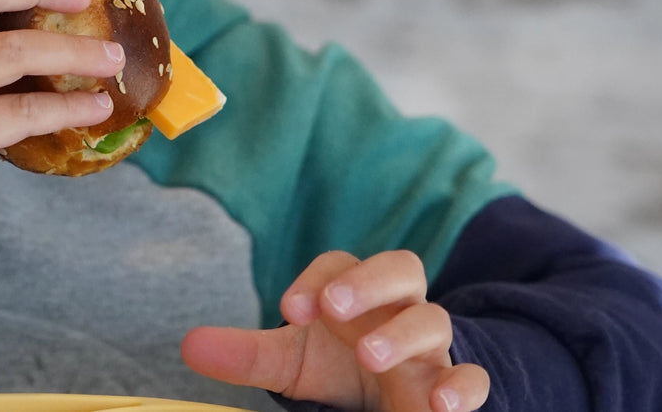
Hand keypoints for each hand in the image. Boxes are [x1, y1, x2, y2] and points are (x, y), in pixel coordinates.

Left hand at [181, 250, 488, 410]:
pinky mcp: (451, 384)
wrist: (390, 398)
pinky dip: (462, 386)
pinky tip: (438, 403)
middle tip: (331, 309)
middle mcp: (397, 307)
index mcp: (356, 290)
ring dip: (403, 334)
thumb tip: (187, 345)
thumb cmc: (338, 365)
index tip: (290, 308)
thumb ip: (245, 353)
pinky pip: (473, 377)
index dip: (318, 279)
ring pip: (433, 319)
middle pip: (400, 269)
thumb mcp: (291, 362)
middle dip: (367, 283)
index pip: (342, 264)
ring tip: (369, 354)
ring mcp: (430, 346)